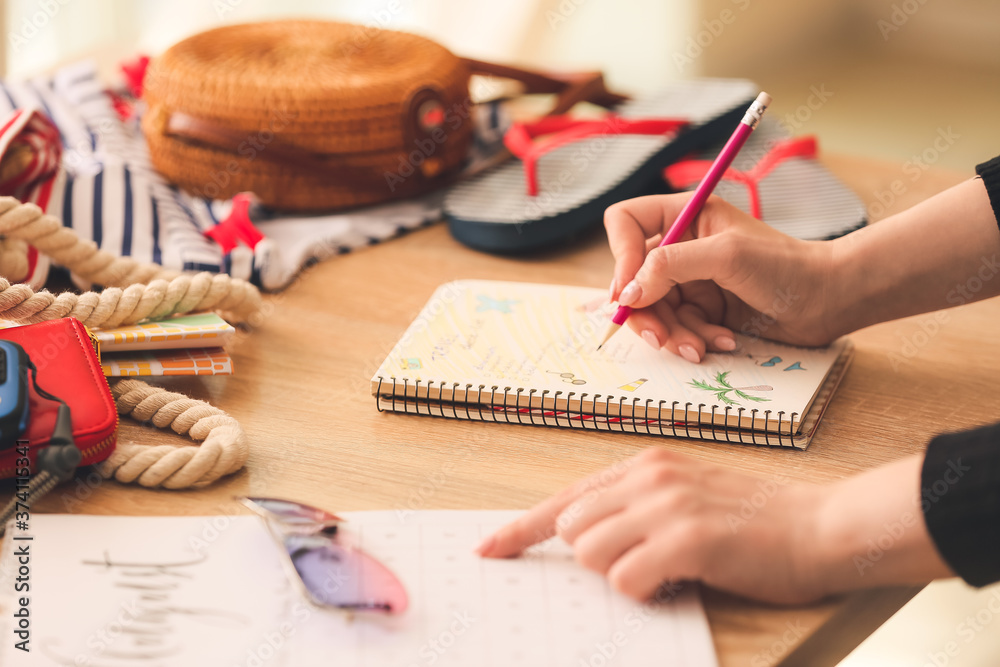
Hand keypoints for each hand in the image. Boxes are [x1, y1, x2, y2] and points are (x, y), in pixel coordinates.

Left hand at [477, 449, 952, 604]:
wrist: (823, 527)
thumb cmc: (756, 522)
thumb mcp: (688, 497)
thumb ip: (637, 508)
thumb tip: (586, 540)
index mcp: (646, 465)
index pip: (566, 498)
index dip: (522, 527)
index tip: (489, 548)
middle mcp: (650, 477)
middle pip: (571, 528)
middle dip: (593, 559)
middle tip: (642, 565)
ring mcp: (667, 506)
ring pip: (591, 553)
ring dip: (620, 574)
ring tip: (667, 569)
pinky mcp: (688, 539)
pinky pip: (627, 580)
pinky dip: (647, 591)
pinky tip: (681, 579)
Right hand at [604, 194, 838, 361]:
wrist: (829, 301)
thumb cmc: (786, 266)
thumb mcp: (725, 256)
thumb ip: (670, 266)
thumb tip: (627, 292)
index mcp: (685, 215)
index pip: (626, 222)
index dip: (621, 256)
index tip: (630, 291)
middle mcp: (682, 245)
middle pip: (633, 277)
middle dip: (646, 311)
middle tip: (659, 337)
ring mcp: (692, 279)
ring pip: (654, 310)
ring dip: (674, 333)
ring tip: (700, 347)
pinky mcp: (704, 309)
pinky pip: (678, 328)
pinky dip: (695, 340)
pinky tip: (723, 341)